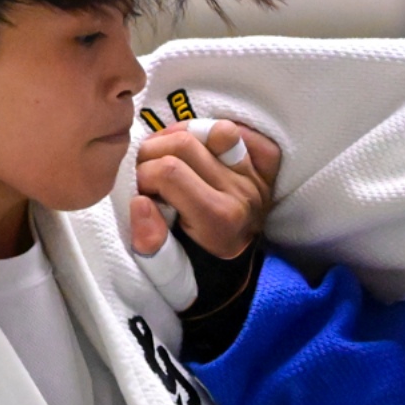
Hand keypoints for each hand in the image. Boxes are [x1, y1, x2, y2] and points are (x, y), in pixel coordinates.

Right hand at [125, 120, 279, 260]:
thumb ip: (151, 240)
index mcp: (217, 219)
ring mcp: (257, 180)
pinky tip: (203, 150)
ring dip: (184, 135)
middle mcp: (241, 194)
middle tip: (146, 169)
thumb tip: (139, 202)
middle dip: (154, 150)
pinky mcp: (267, 172)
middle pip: (186, 144)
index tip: (138, 189)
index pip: (169, 172)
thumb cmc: (194, 268)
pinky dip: (225, 137)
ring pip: (218, 132)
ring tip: (168, 154)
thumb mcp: (166, 268)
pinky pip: (252, 137)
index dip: (142, 174)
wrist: (232, 272)